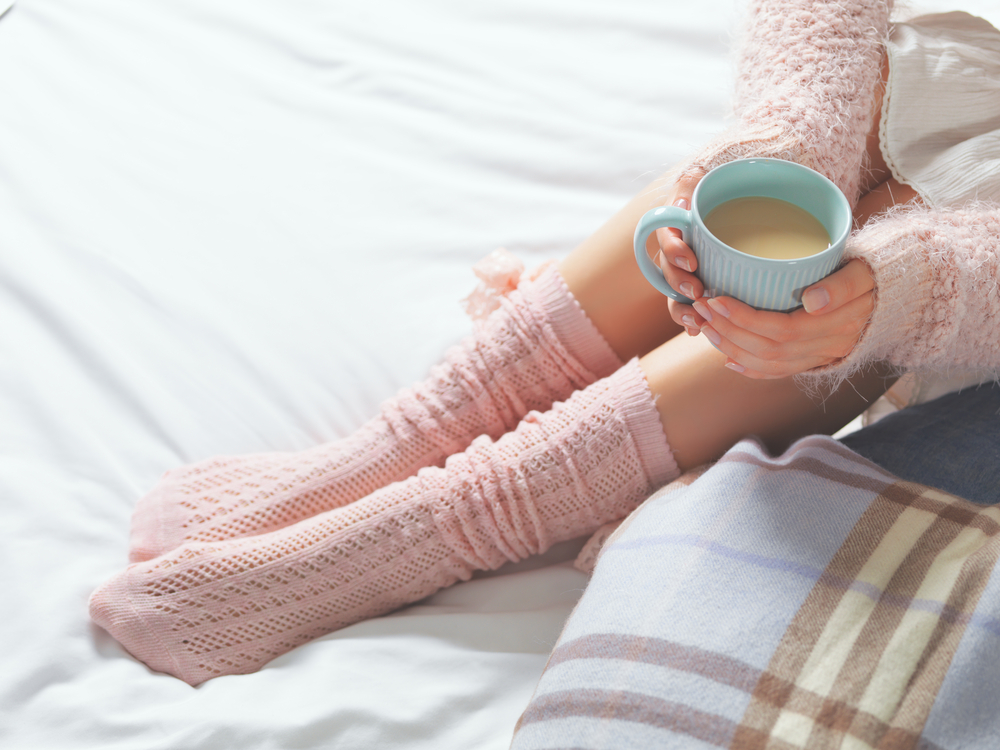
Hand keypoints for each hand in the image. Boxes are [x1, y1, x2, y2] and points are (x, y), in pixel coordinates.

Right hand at [652, 170, 706, 336]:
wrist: (737, 201)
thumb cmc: (722, 187)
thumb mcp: (705, 179)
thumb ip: (693, 183)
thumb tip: (686, 197)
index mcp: (676, 225)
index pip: (665, 238)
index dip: (674, 252)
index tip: (691, 260)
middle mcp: (676, 251)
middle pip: (667, 272)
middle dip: (679, 284)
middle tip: (698, 291)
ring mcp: (686, 272)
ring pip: (674, 295)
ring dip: (682, 310)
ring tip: (696, 322)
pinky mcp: (700, 289)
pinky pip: (689, 309)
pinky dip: (692, 322)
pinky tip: (699, 333)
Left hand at [687, 259, 874, 378]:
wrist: (903, 296)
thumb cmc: (880, 274)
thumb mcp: (866, 271)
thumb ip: (843, 285)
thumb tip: (812, 300)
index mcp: (837, 325)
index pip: (781, 329)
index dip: (745, 318)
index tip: (716, 298)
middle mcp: (827, 347)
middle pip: (768, 348)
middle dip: (729, 330)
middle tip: (701, 307)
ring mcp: (822, 357)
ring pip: (769, 364)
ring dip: (732, 348)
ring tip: (706, 327)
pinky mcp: (817, 360)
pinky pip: (780, 373)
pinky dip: (751, 369)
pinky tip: (728, 360)